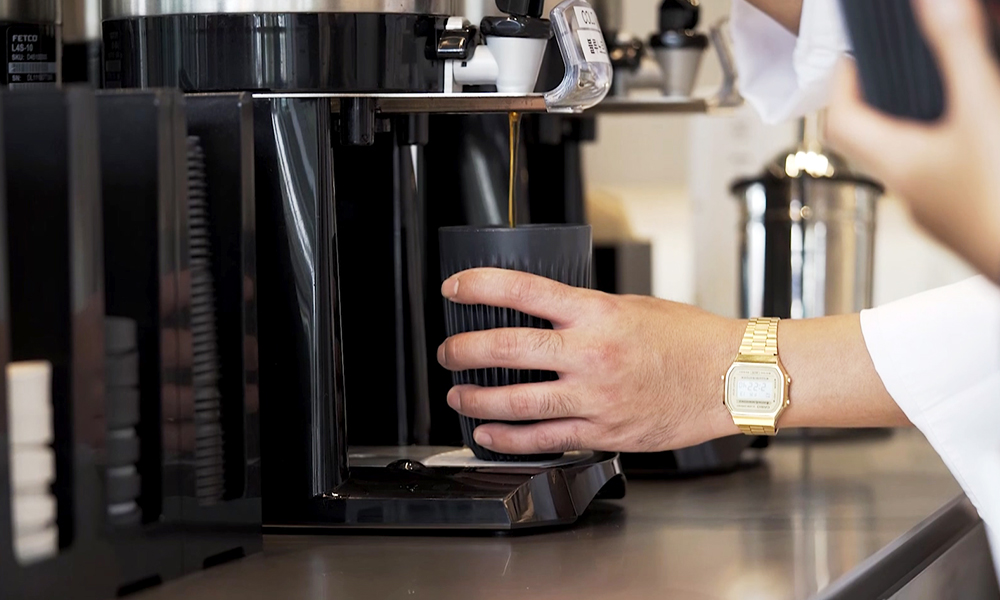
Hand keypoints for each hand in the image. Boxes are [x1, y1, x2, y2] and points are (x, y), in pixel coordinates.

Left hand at [437, 268, 742, 454]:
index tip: (454, 288)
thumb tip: (545, 317)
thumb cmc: (689, 340)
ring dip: (476, 399)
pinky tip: (488, 434)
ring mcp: (595, 397)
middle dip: (464, 350)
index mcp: (597, 314)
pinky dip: (508, 439)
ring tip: (457, 396)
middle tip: (447, 352)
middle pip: (506, 349)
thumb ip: (586, 314)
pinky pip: (544, 438)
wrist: (731, 378)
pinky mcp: (603, 432)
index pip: (523, 291)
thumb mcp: (633, 306)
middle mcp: (591, 354)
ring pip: (517, 402)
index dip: (479, 286)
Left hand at [826, 0, 999, 281]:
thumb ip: (956, 50)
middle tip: (904, 69)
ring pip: (920, 162)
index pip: (840, 121)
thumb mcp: (982, 109)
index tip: (854, 56)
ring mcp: (944, 217)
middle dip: (889, 100)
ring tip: (952, 93)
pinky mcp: (975, 226)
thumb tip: (931, 2)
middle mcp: (912, 195)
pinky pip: (955, 180)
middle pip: (879, 140)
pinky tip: (988, 139)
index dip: (841, 83)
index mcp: (899, 166)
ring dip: (929, 126)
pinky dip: (961, 150)